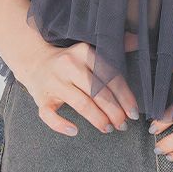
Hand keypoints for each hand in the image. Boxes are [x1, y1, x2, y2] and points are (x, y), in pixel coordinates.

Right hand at [12, 31, 140, 136]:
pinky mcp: (41, 99)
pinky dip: (61, 125)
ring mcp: (54, 83)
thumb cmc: (69, 59)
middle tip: (123, 124)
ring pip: (81, 104)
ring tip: (109, 128)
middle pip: (97, 92)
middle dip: (114, 111)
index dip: (124, 96)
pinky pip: (50, 116)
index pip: (109, 75)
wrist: (35, 61)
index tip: (133, 111)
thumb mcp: (89, 50)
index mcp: (84, 52)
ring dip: (98, 119)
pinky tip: (75, 131)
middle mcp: (69, 66)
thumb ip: (114, 48)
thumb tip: (138, 40)